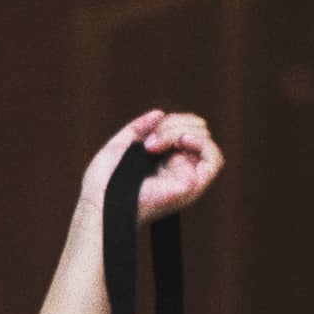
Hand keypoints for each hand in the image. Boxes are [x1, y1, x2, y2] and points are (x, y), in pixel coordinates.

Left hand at [77, 109, 226, 225]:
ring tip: (156, 144)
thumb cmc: (104, 181)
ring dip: (181, 130)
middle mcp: (180, 170)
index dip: (174, 121)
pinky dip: (202, 143)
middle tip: (151, 140)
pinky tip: (182, 141)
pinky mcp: (191, 186)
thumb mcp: (122, 144)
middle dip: (175, 124)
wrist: (100, 200)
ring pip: (204, 139)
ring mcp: (187, 179)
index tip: (150, 133)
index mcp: (165, 162)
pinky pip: (214, 159)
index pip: (187, 131)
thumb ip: (139, 128)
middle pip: (197, 131)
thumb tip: (160, 113)